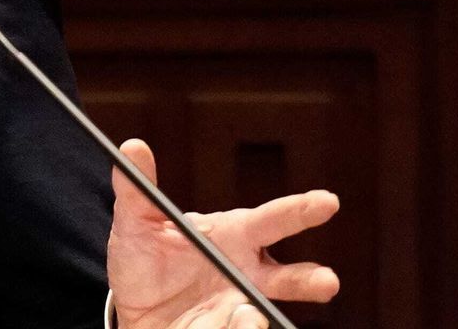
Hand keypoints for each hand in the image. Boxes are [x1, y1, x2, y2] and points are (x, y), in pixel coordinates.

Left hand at [106, 140, 339, 328]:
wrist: (130, 307)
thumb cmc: (142, 258)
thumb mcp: (134, 222)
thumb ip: (137, 189)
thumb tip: (132, 147)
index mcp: (232, 235)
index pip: (270, 220)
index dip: (299, 210)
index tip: (328, 201)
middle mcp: (245, 273)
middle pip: (287, 277)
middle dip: (310, 280)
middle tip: (327, 282)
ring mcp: (238, 306)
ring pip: (259, 314)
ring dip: (254, 317)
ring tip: (248, 317)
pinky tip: (215, 325)